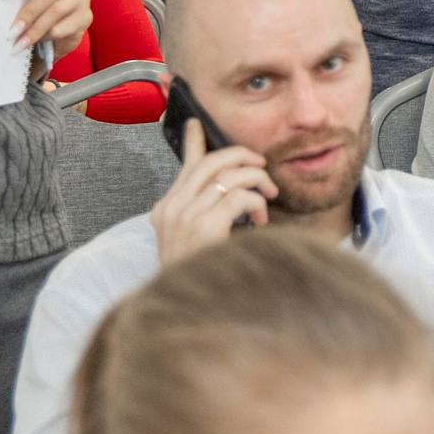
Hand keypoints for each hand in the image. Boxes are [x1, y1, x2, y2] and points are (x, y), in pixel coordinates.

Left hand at [9, 0, 91, 55]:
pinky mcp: (86, 17)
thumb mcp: (28, 0)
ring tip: (20, 43)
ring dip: (36, 29)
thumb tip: (2, 8)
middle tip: (13, 30)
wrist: (59, 31)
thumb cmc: (38, 11)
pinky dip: (46, 36)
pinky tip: (37, 43)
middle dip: (30, 12)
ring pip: (57, 11)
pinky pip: (63, 27)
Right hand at [150, 118, 276, 264]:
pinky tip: (260, 221)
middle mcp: (170, 210)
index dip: (194, 142)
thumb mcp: (197, 239)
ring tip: (268, 196)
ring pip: (230, 176)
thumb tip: (231, 188)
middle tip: (262, 167)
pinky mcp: (204, 226)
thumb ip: (209, 210)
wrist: (193, 310)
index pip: (185, 166)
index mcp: (165, 210)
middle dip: (244, 158)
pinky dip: (257, 203)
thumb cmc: (202, 273)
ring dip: (257, 181)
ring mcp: (184, 217)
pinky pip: (240, 196)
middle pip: (212, 163)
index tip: (198, 123)